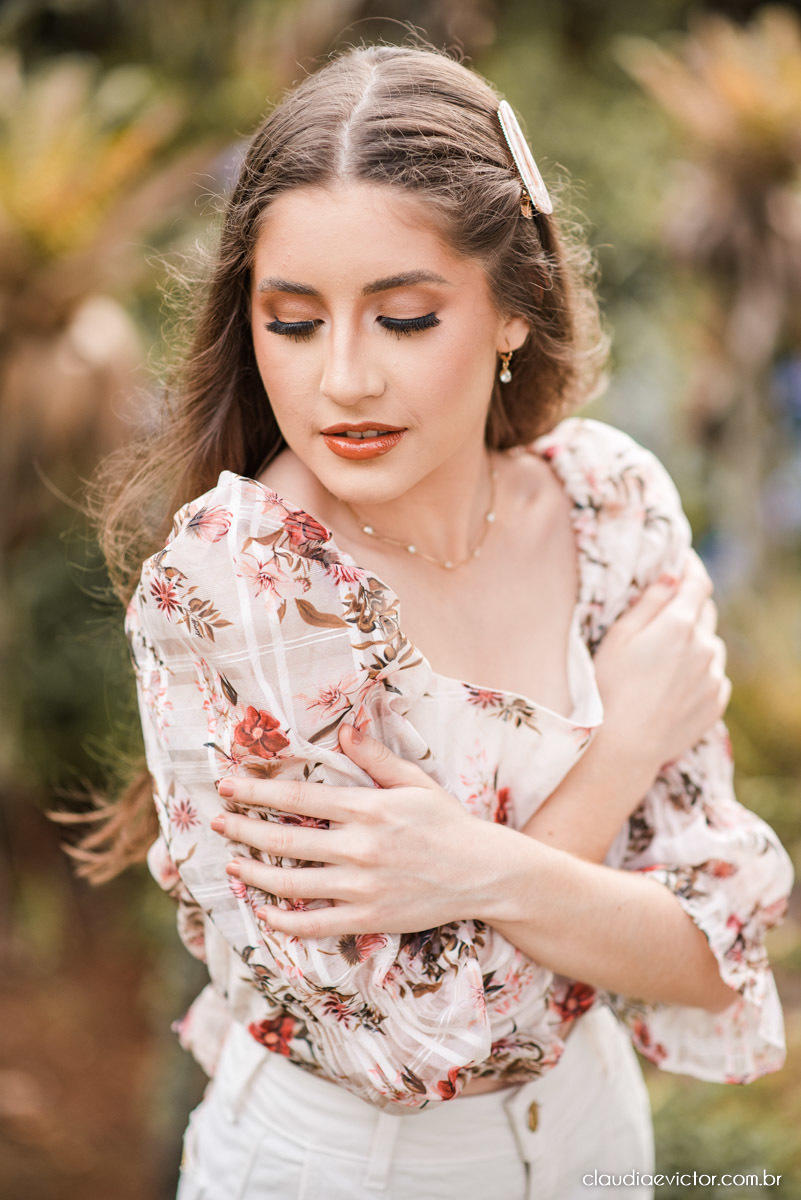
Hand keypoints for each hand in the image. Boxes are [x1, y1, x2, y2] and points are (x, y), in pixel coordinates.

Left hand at [210, 724, 503, 937]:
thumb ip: (375, 757)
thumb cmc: (446, 822)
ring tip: (232, 863)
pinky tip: (264, 911)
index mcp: (368, 808)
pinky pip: (314, 925)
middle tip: (217, 823)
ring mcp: (362, 887)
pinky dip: (283, 921)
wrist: (483, 873)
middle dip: (243, 830)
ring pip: (292, 884)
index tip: (227, 786)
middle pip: (285, 839)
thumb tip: (342, 729)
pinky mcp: (369, 919)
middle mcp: (360, 847)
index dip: (257, 791)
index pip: (299, 796)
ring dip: (254, 873)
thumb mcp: (414, 781)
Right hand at [592, 547, 730, 776]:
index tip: (682, 559)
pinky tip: (673, 684)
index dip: (691, 566)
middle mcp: (705, 647)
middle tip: (664, 612)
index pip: (698, 582)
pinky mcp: (715, 702)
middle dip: (689, 605)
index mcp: (680, 624)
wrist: (624, 746)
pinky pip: (714, 676)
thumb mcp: (620, 636)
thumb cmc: (611, 686)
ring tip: (665, 658)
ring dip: (695, 641)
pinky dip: (700, 672)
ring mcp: (714, 676)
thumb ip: (649, 602)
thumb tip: (672, 575)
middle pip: (706, 612)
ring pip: (711, 645)